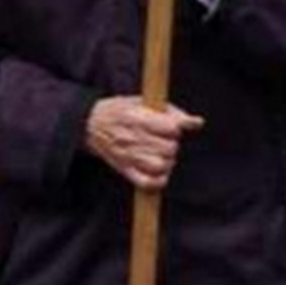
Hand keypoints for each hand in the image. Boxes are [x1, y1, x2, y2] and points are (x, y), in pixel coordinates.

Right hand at [81, 95, 204, 190]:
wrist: (88, 124)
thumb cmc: (118, 111)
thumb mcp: (141, 102)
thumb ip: (171, 111)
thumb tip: (197, 122)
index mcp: (137, 118)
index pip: (171, 128)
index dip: (175, 128)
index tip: (169, 127)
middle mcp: (133, 138)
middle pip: (169, 148)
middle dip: (171, 144)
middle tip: (163, 140)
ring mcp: (128, 156)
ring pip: (161, 165)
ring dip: (167, 161)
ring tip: (160, 154)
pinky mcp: (124, 170)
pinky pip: (148, 183)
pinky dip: (158, 180)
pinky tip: (159, 172)